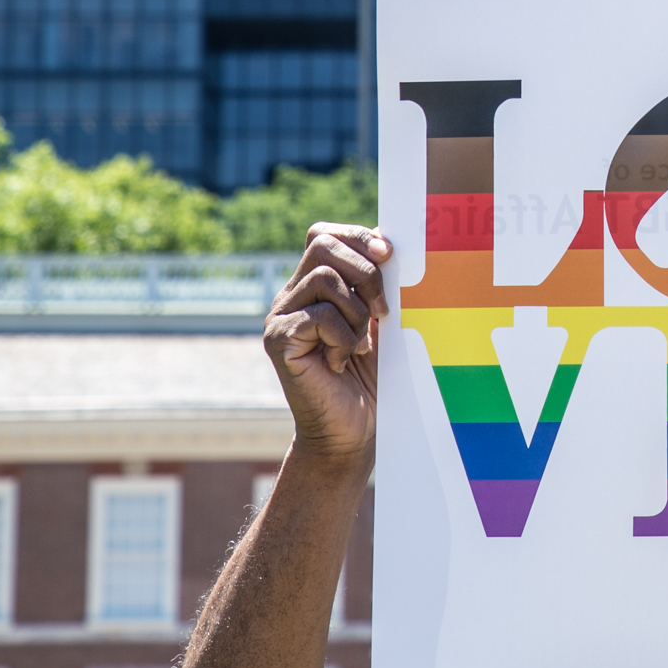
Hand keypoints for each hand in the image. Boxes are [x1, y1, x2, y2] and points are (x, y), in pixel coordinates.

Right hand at [262, 223, 392, 467]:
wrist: (352, 432)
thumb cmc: (372, 377)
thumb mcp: (381, 321)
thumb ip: (379, 283)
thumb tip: (390, 242)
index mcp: (315, 283)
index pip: (326, 235)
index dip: (359, 236)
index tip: (390, 255)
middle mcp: (293, 294)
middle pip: (322, 243)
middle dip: (364, 270)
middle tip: (383, 310)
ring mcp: (281, 316)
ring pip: (325, 277)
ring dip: (356, 311)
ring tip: (359, 345)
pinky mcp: (278, 340)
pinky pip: (318, 315)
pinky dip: (342, 337)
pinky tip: (340, 362)